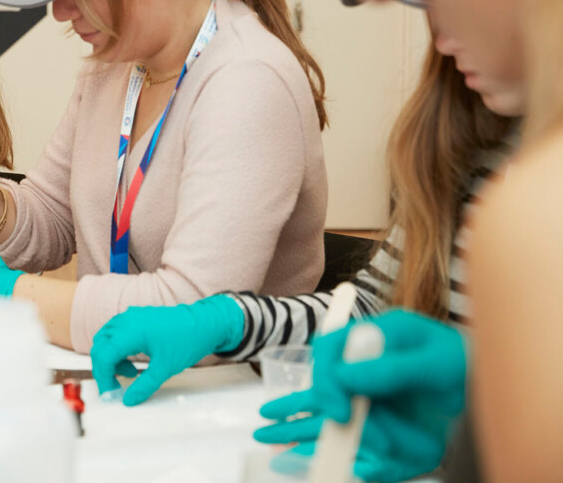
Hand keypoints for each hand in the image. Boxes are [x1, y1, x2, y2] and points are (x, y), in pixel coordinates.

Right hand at [90, 295, 244, 405]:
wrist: (205, 323)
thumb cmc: (187, 340)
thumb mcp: (165, 368)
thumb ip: (144, 385)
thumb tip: (128, 400)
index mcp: (131, 331)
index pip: (103, 355)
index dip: (103, 377)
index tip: (110, 393)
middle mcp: (126, 320)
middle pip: (100, 346)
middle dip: (104, 369)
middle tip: (115, 387)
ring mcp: (130, 317)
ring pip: (106, 339)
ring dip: (111, 358)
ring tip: (130, 373)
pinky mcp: (135, 318)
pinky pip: (116, 333)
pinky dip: (117, 349)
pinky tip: (133, 361)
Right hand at [254, 309, 466, 481]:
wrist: (492, 385)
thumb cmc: (468, 367)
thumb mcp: (433, 364)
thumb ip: (390, 370)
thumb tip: (347, 379)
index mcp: (379, 333)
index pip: (332, 350)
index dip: (327, 379)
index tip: (338, 411)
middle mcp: (368, 353)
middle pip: (325, 374)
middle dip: (317, 400)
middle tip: (329, 424)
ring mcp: (372, 378)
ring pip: (328, 395)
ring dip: (306, 414)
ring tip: (277, 429)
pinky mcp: (378, 402)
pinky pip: (344, 413)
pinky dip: (326, 424)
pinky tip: (308, 436)